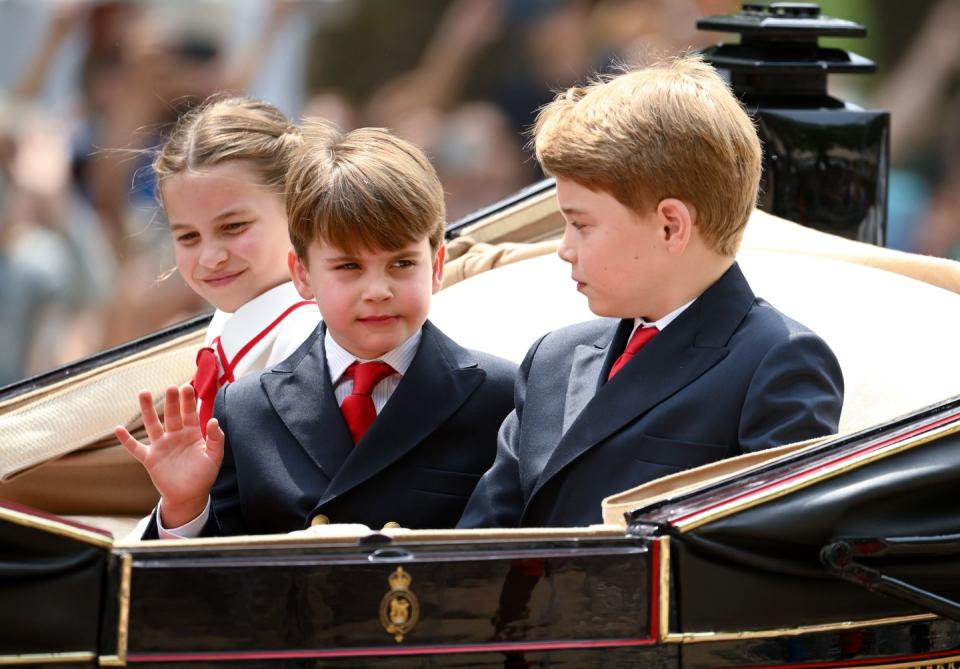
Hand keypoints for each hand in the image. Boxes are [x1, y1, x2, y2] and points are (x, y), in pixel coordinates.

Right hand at [116, 385, 224, 527]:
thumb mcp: (214, 457)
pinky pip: (136, 448)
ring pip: (152, 425)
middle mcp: (175, 436)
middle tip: (170, 387)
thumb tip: (214, 420)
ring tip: (143, 393)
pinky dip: (126, 440)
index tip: (187, 387)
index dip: (188, 401)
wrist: (189, 496)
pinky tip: (118, 428)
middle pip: (172, 415)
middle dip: (171, 401)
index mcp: (192, 434)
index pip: (190, 413)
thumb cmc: (204, 475)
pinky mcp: (150, 459)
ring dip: (147, 410)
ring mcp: (161, 446)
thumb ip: (216, 439)